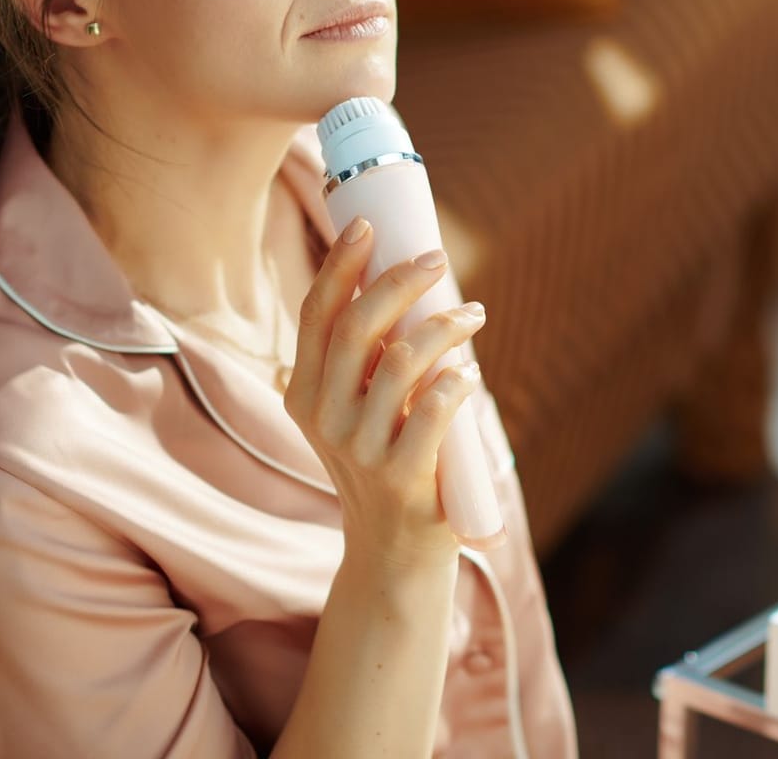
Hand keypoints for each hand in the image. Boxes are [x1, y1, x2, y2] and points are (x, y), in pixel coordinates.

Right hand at [283, 218, 486, 572]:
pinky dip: (457, 382)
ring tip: (473, 316)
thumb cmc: (384, 463)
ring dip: (445, 327)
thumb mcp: (352, 413)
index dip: (340, 264)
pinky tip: (470, 372)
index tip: (367, 225)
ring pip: (402, 362)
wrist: (392, 553)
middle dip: (399, 281)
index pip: (315, 315)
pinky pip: (433, 411)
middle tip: (436, 258)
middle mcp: (324, 419)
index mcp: (304, 394)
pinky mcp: (403, 477)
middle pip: (356, 328)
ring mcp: (361, 450)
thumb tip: (401, 278)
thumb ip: (362, 361)